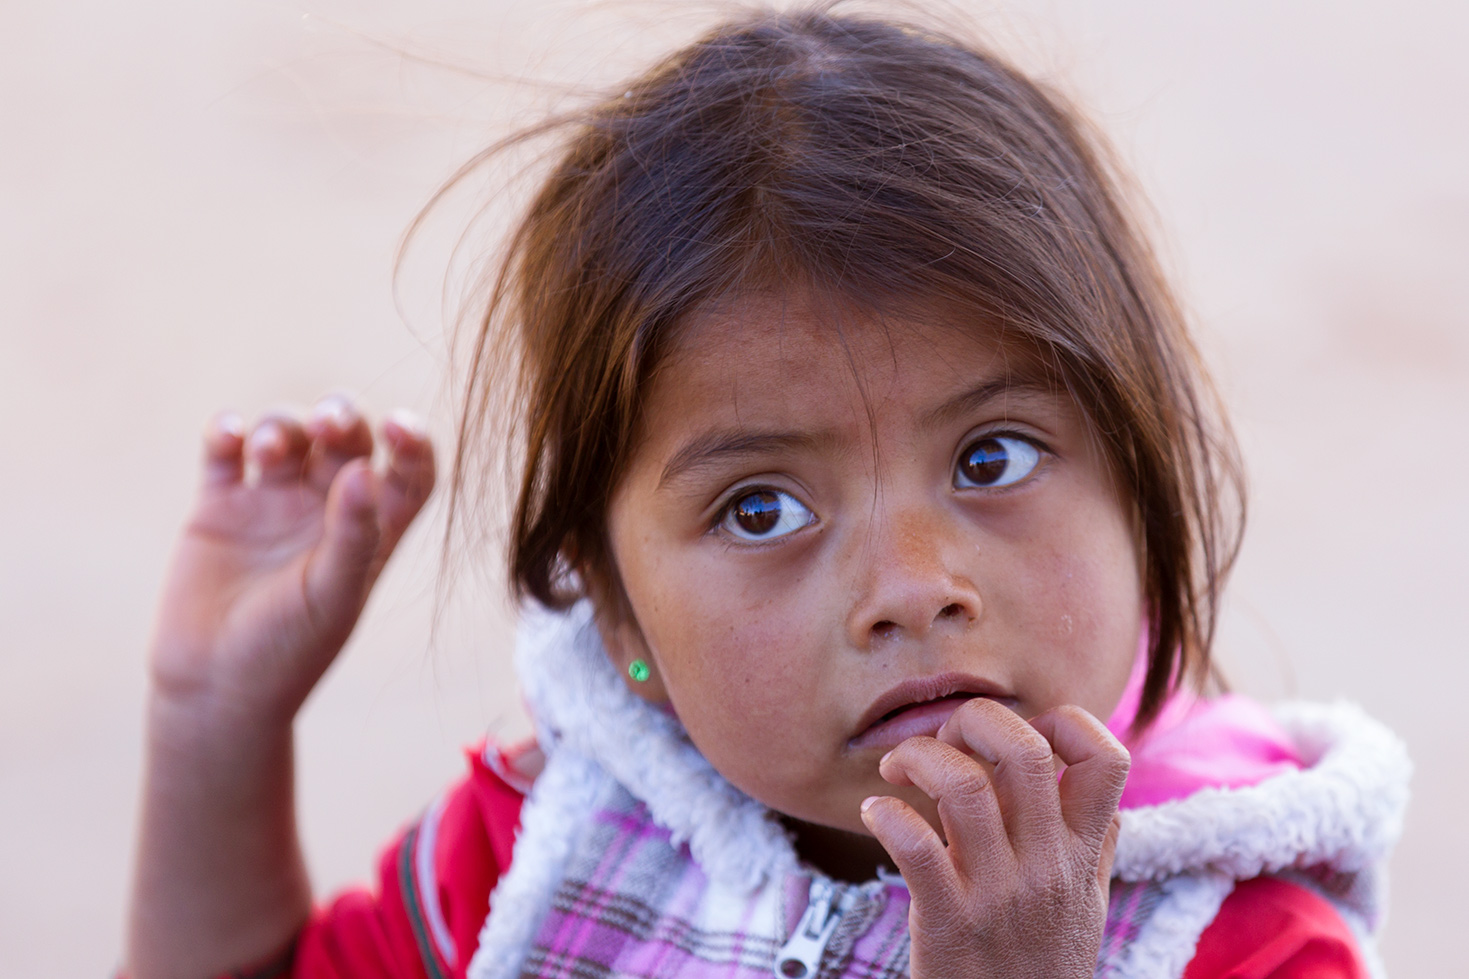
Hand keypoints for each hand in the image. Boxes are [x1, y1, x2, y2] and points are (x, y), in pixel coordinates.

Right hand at [147, 395, 435, 727]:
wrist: (215, 687)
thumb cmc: (288, 651)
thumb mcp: (332, 596)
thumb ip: (354, 534)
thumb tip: (368, 468)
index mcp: (372, 530)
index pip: (408, 472)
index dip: (412, 443)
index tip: (398, 429)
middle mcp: (328, 508)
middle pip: (345, 438)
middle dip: (339, 416)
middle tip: (329, 425)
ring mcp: (272, 502)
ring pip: (287, 434)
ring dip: (282, 426)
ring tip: (267, 453)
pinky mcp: (220, 505)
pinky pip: (225, 450)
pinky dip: (227, 431)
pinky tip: (229, 438)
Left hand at [859, 699, 1128, 978]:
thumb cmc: (1041, 969)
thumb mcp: (1087, 909)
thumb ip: (1093, 847)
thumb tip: (1099, 790)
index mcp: (1081, 854)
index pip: (1106, 757)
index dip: (1063, 721)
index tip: (1019, 732)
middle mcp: (1046, 867)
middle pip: (1024, 750)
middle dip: (974, 721)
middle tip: (944, 742)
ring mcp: (998, 895)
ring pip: (963, 787)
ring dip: (918, 757)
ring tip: (898, 770)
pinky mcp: (948, 922)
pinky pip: (914, 846)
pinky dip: (885, 814)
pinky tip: (876, 813)